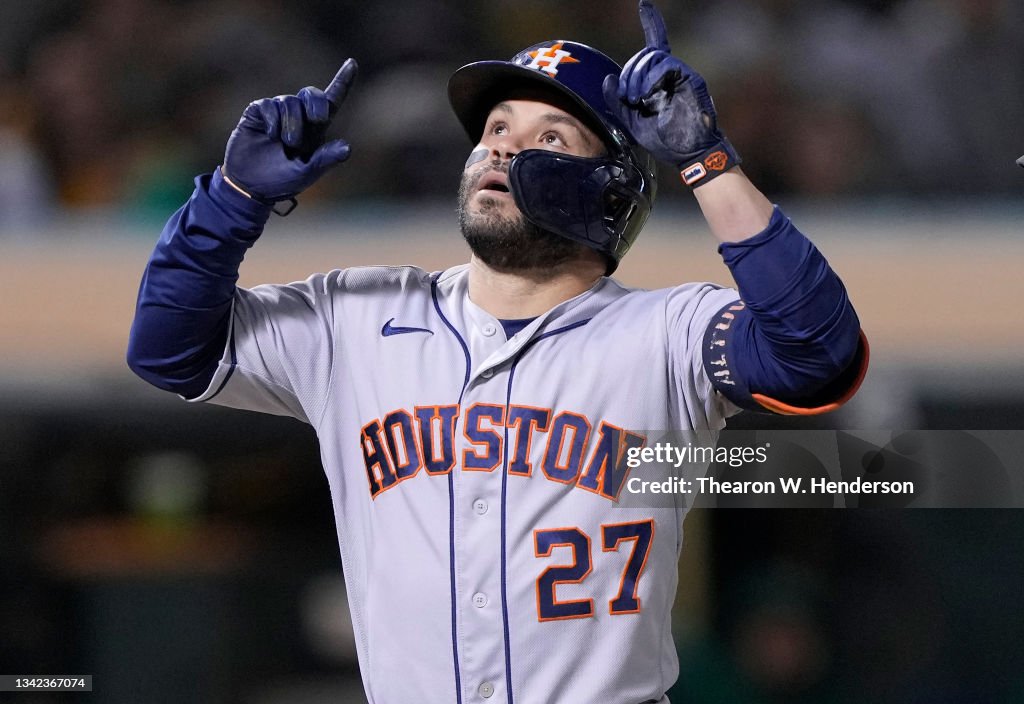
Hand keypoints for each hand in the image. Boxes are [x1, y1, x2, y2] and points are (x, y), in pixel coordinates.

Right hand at [223, 59, 357, 202]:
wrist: (250, 186)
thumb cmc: (282, 180)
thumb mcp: (307, 172)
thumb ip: (326, 159)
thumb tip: (347, 148)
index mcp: (316, 129)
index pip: (332, 100)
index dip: (342, 81)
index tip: (352, 63)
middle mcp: (299, 116)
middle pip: (312, 93)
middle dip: (316, 103)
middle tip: (318, 119)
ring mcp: (277, 112)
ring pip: (290, 102)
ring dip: (292, 124)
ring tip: (286, 145)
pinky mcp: (258, 112)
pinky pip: (269, 105)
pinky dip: (273, 121)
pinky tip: (271, 136)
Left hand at [602, 1, 738, 185]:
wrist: (687, 154)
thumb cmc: (662, 139)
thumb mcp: (631, 120)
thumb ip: (617, 101)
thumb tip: (608, 79)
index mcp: (658, 78)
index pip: (655, 43)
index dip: (651, 22)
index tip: (644, 5)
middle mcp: (671, 72)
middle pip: (645, 53)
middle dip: (629, 72)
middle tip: (626, 96)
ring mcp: (682, 74)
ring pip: (653, 57)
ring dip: (637, 76)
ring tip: (635, 99)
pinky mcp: (691, 80)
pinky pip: (667, 65)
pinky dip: (651, 77)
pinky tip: (646, 95)